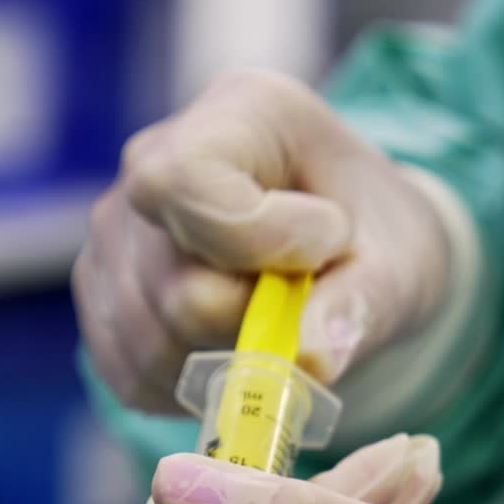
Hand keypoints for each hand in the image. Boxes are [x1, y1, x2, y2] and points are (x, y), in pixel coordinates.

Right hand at [73, 69, 449, 412]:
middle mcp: (148, 166)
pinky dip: (196, 388)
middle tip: (305, 305)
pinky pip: (135, 378)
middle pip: (177, 292)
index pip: (181, 182)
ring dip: (227, 366)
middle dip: (253, 324)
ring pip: (154, 347)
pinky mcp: (100, 304)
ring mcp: (111, 239)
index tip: (327, 247)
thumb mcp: (403, 264)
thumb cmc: (376, 244)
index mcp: (234, 115)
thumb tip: (310, 357)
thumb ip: (362, 302)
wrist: (346, 264)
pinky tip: (235, 353)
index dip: (251, 241)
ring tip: (273, 330)